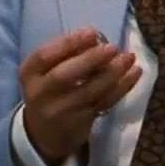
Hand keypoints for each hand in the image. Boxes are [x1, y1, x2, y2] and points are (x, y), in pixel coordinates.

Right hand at [18, 27, 138, 163]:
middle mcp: (41, 94)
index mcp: (30, 74)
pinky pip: (104, 102)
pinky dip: (122, 87)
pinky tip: (135, 72)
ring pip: (89, 91)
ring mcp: (61, 110)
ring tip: (129, 57)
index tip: (92, 32)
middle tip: (113, 47)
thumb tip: (98, 37)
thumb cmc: (50, 89)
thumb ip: (66, 54)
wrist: (44, 133)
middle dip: (90, 60)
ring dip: (112, 73)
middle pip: (63, 76)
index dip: (68, 43)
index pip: (44, 56)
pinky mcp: (81, 122)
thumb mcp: (46, 71)